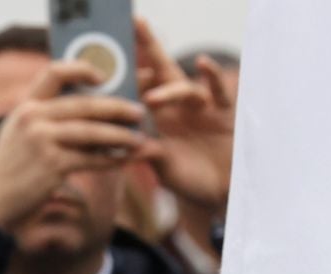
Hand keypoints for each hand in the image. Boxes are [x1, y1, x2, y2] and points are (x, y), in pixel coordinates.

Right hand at [0, 60, 145, 233]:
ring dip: (120, 135)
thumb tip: (88, 108)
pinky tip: (124, 160)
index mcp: (25, 106)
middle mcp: (32, 118)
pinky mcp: (51, 165)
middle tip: (139, 111)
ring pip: (92, 132)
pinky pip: (90, 158)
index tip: (103, 77)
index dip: (82, 69)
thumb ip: (43, 117)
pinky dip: (110, 159)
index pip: (54, 72)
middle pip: (85, 104)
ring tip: (139, 138)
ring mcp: (41, 141)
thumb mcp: (18, 134)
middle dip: (117, 107)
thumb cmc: (11, 169)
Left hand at [135, 18, 236, 211]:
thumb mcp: (163, 165)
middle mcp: (178, 106)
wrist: (220, 193)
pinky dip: (211, 76)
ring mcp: (201, 107)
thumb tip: (125, 146)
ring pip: (183, 86)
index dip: (127, 74)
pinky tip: (203, 63)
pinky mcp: (224, 112)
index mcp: (158, 116)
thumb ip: (148, 153)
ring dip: (167, 90)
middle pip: (162, 70)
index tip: (106, 61)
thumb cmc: (190, 179)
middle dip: (149, 45)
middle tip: (134, 22)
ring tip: (151, 99)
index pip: (140, 88)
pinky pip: (218, 90)